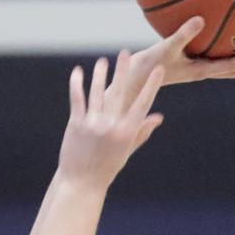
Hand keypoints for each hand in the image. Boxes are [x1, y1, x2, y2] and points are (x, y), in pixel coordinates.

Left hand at [56, 52, 164, 187]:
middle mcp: (111, 125)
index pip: (143, 103)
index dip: (151, 85)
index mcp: (127, 132)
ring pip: (97, 92)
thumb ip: (142, 131)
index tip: (158, 69)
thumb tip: (158, 117)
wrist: (81, 182)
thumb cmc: (106, 167)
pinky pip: (77, 99)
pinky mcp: (76, 124)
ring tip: (103, 60)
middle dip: (124, 71)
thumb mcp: (127, 150)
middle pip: (120, 92)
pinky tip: (77, 71)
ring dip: (100, 74)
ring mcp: (93, 124)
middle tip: (127, 52)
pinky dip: (77, 84)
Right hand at [128, 16, 234, 90]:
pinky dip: (222, 47)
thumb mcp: (163, 49)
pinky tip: (220, 32)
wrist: (131, 83)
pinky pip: (210, 55)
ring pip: (225, 66)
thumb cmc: (145, 68)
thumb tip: (200, 18)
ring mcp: (194, 69)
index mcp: (200, 71)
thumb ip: (182, 35)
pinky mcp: (186, 64)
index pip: (232, 67)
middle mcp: (201, 72)